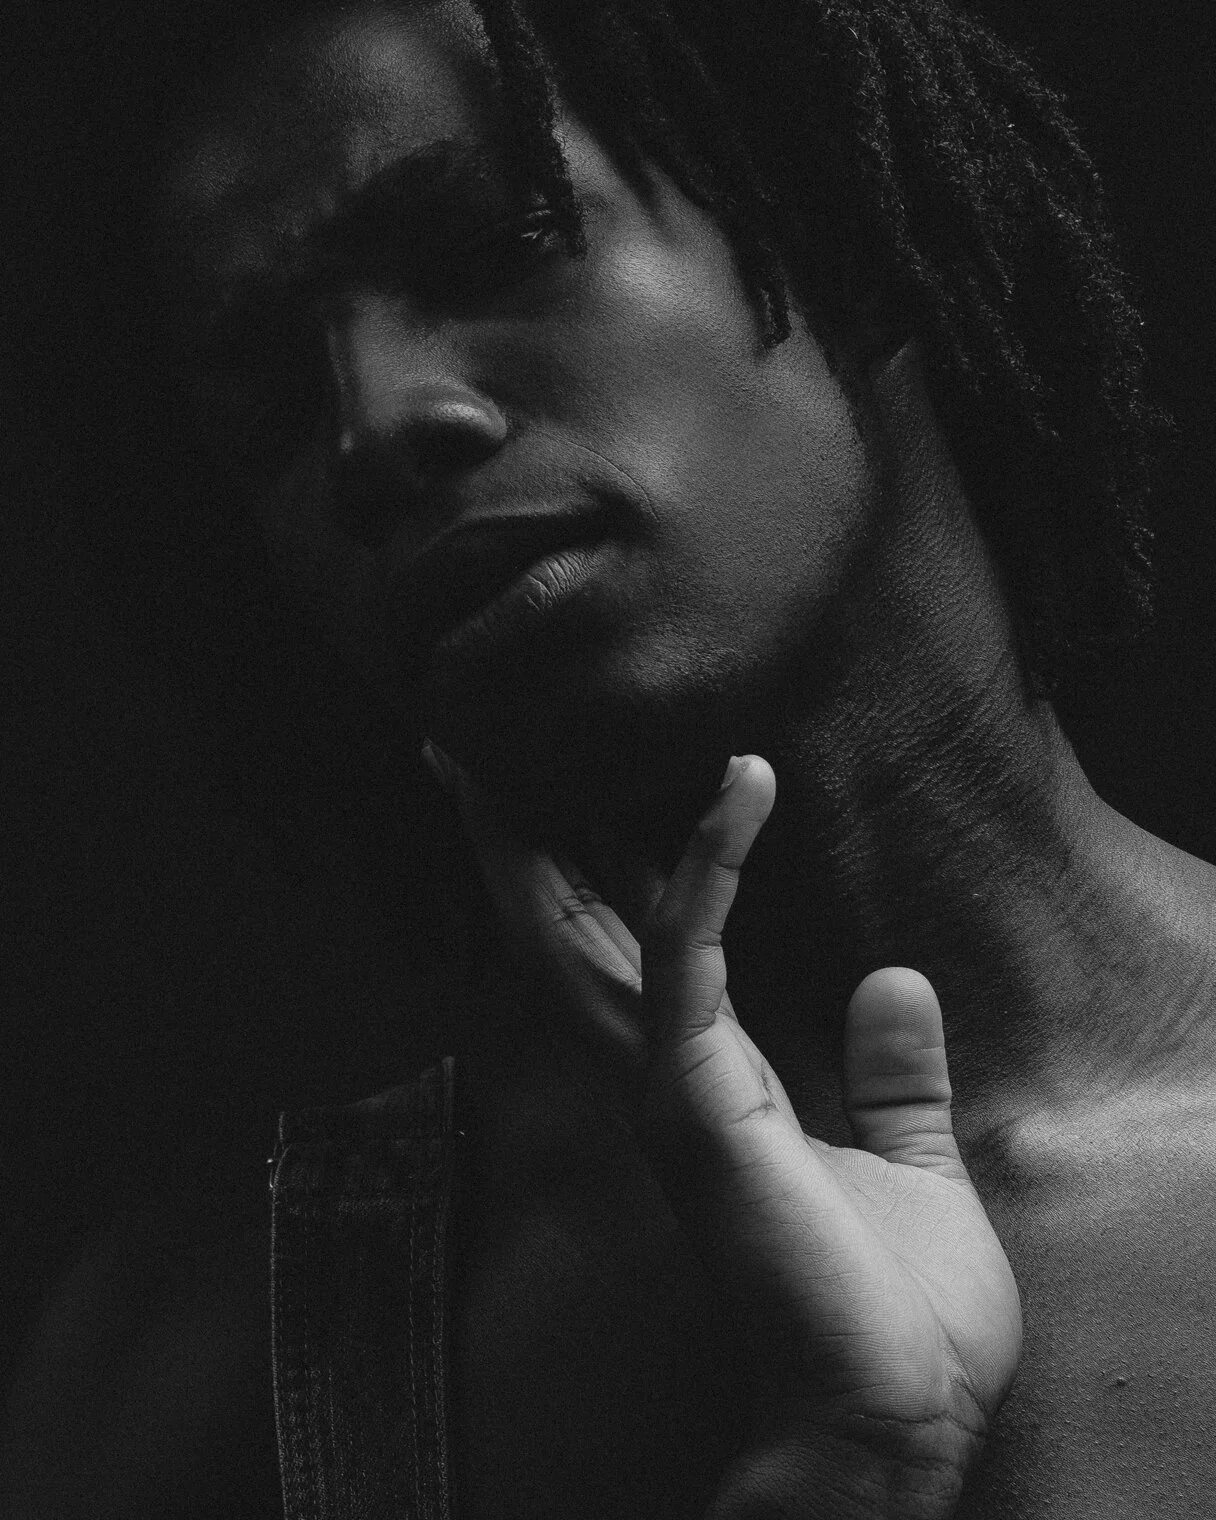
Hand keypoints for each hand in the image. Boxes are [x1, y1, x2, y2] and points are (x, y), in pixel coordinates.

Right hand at [429, 745, 1020, 1518]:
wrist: (886, 1422)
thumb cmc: (896, 1318)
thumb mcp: (909, 1165)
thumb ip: (894, 1075)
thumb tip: (896, 978)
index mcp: (704, 1085)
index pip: (627, 951)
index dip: (590, 870)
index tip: (566, 791)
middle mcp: (661, 1077)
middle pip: (564, 933)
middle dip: (513, 840)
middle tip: (464, 750)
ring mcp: (669, 1085)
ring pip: (581, 931)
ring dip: (542, 834)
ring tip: (500, 747)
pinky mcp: (699, 1092)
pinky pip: (686, 947)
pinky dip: (710, 862)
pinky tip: (739, 787)